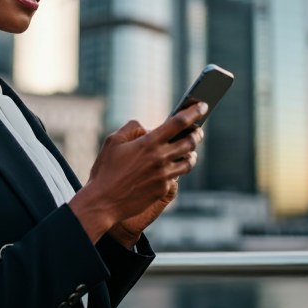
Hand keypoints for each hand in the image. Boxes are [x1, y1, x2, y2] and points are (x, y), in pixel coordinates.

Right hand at [68, 102, 206, 243]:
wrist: (103, 202)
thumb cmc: (106, 170)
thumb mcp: (113, 141)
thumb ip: (132, 128)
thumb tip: (147, 128)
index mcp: (148, 143)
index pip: (179, 123)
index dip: (194, 112)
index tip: (203, 106)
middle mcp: (160, 158)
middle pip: (190, 142)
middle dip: (197, 133)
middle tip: (198, 130)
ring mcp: (164, 176)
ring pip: (189, 162)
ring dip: (192, 153)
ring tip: (190, 150)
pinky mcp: (163, 190)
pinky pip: (176, 176)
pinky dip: (176, 169)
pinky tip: (172, 168)